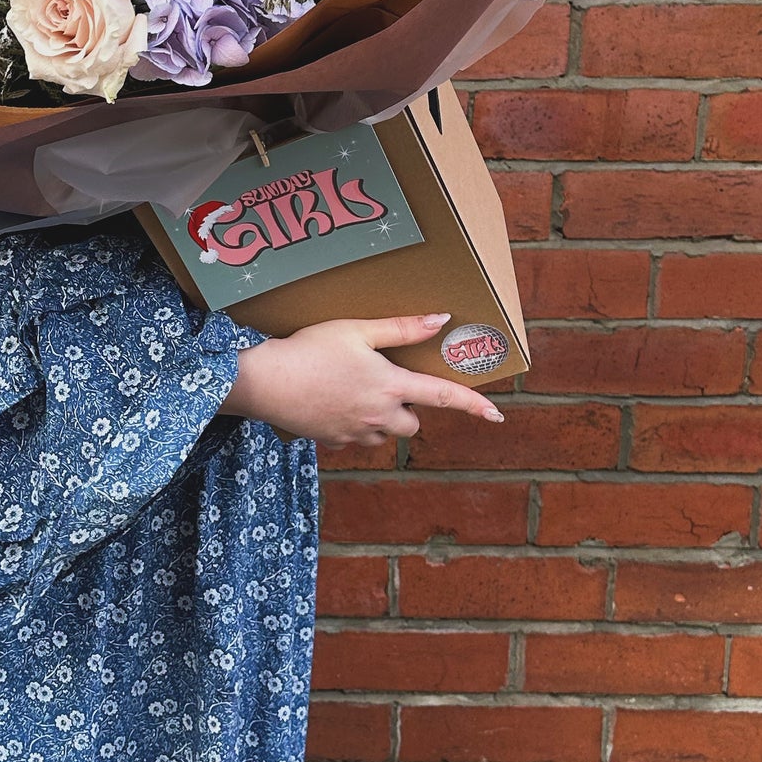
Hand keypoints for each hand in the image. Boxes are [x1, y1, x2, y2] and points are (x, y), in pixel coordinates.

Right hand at [222, 313, 506, 445]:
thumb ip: (401, 329)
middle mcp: (378, 416)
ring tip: (353, 392)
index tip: (496, 415)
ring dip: (380, 419)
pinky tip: (331, 403)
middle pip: (412, 425)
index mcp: (390, 386)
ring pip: (383, 434)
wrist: (265, 382)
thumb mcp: (356, 330)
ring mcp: (355, 433)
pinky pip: (355, 439)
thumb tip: (440, 320)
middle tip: (384, 384)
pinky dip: (352, 425)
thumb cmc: (310, 349)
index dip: (473, 405)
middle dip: (407, 410)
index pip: (443, 397)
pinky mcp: (333, 442)